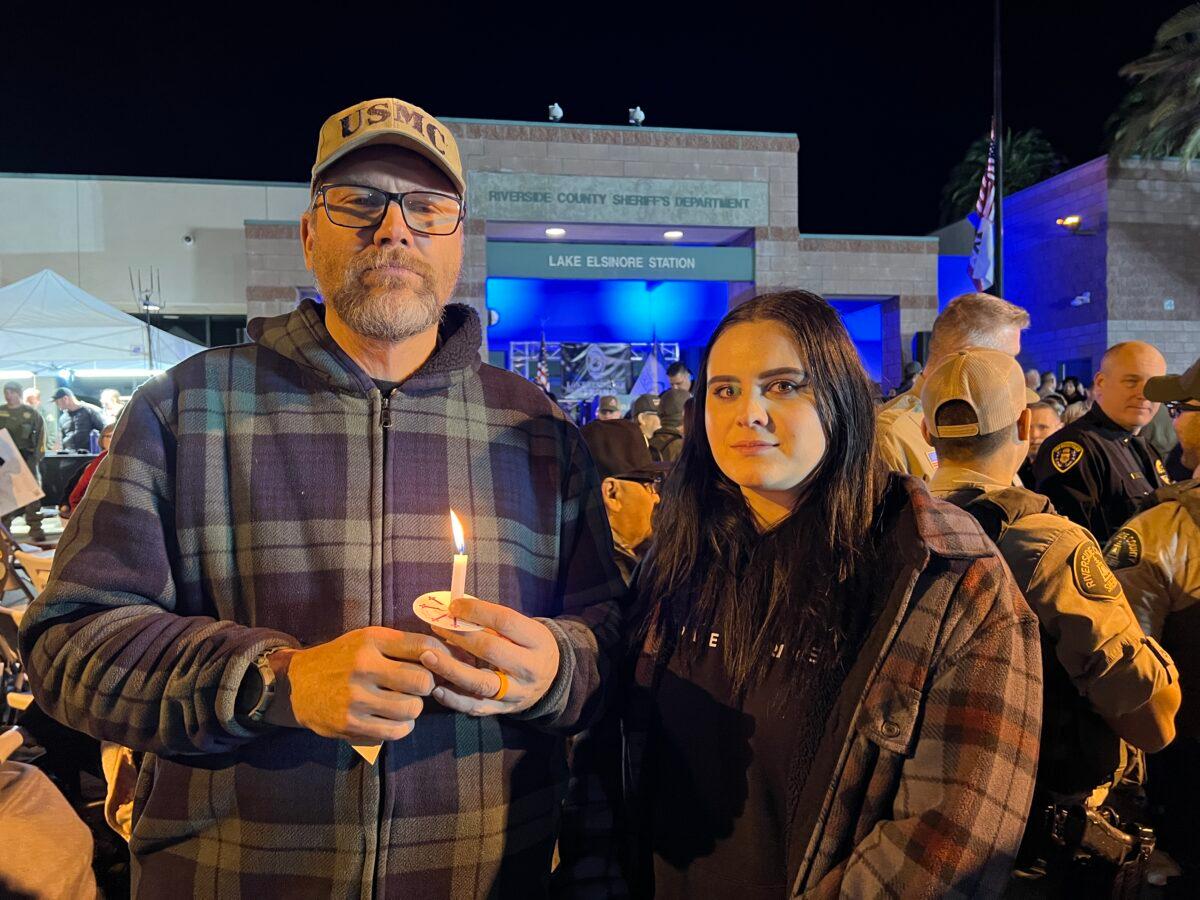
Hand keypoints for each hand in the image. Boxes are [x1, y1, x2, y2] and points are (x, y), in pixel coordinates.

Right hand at [266, 627, 448, 742]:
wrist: (297, 682)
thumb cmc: (342, 658)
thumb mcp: (366, 639)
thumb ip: (401, 644)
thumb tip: (444, 654)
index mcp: (371, 640)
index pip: (423, 646)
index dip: (441, 657)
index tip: (441, 664)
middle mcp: (363, 666)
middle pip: (423, 681)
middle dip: (427, 685)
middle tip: (419, 687)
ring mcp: (356, 697)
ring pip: (412, 708)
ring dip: (415, 708)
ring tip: (405, 703)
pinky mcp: (350, 723)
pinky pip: (395, 731)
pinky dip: (403, 727)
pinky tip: (396, 720)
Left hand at [421, 597, 559, 716]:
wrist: (552, 679)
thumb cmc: (529, 646)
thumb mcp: (524, 629)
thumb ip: (494, 622)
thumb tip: (456, 610)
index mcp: (537, 641)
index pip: (505, 621)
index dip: (477, 611)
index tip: (454, 606)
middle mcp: (529, 668)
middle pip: (491, 650)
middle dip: (460, 636)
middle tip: (437, 627)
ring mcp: (517, 692)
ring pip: (481, 683)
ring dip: (451, 669)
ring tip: (429, 657)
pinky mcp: (504, 709)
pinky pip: (476, 707)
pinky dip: (455, 699)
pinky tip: (437, 689)